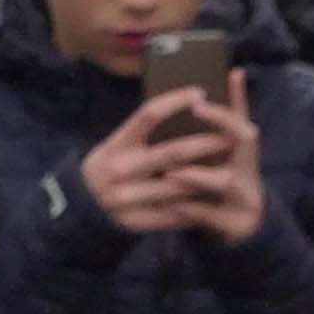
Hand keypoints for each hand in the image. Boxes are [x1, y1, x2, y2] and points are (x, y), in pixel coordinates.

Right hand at [80, 89, 243, 234]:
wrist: (82, 207)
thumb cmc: (112, 167)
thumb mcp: (116, 146)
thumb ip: (142, 133)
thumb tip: (184, 107)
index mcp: (116, 144)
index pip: (148, 115)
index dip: (175, 101)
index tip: (200, 92)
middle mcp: (120, 169)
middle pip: (172, 152)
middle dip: (206, 144)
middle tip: (231, 137)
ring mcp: (126, 197)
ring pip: (179, 186)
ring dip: (208, 178)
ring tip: (231, 169)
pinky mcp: (136, 221)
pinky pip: (175, 213)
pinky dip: (196, 205)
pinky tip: (214, 197)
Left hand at [161, 72, 264, 245]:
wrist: (246, 225)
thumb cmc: (230, 178)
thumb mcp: (233, 149)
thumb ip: (230, 116)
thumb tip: (234, 72)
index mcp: (245, 150)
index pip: (241, 118)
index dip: (228, 102)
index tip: (203, 94)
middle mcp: (250, 168)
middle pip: (246, 139)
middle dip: (222, 123)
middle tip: (196, 109)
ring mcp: (245, 195)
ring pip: (226, 180)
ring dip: (197, 173)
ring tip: (171, 171)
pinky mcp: (234, 221)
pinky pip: (210, 214)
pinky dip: (189, 209)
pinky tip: (169, 203)